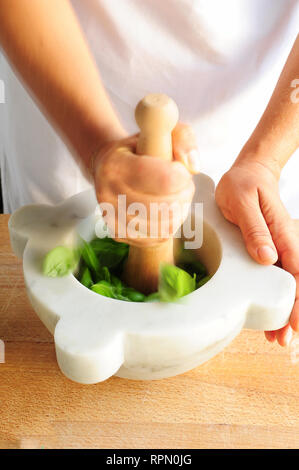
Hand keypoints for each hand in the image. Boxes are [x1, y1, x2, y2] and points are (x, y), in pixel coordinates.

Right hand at [92, 123, 199, 246]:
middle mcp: (107, 193)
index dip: (181, 177)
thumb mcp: (162, 131)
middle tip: (184, 185)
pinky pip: (156, 238)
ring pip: (162, 225)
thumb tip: (193, 167)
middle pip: (164, 206)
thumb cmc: (140, 148)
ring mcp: (110, 217)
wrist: (109, 167)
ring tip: (176, 197)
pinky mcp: (119, 234)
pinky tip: (167, 212)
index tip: (181, 170)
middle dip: (184, 195)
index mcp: (116, 165)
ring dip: (179, 212)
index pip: (163, 180)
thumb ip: (182, 140)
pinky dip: (169, 226)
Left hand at [215, 160, 298, 345]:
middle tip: (284, 342)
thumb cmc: (243, 184)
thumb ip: (255, 228)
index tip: (294, 323)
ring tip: (278, 338)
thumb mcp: (243, 201)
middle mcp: (284, 243)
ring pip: (288, 284)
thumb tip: (267, 258)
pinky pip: (276, 277)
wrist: (249, 173)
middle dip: (293, 314)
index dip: (297, 300)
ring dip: (286, 311)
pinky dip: (276, 298)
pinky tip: (271, 314)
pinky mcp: (270, 249)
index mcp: (281, 233)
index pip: (295, 271)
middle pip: (295, 284)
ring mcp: (279, 248)